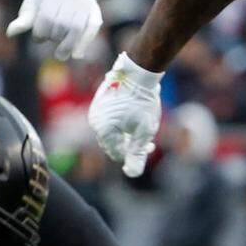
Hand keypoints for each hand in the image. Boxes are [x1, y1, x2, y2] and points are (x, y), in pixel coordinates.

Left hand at [6, 0, 102, 59]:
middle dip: (53, 36)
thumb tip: (10, 33)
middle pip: (62, 25)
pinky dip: (84, 43)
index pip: (46, 18)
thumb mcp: (33, 4)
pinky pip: (92, 29)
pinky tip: (77, 55)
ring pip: (77, 29)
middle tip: (50, 39)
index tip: (38, 37)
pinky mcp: (95, 12)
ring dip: (67, 45)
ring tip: (61, 55)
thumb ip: (24, 19)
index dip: (40, 32)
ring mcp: (85, 4)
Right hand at [88, 53, 162, 177]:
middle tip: (147, 139)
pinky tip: (132, 114)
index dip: (135, 153)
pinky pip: (107, 118)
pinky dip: (119, 121)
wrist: (138, 71)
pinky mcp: (99, 101)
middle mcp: (95, 121)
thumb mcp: (144, 131)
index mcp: (104, 130)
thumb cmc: (142, 101)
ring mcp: (95, 110)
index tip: (150, 145)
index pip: (117, 153)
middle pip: (112, 143)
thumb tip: (131, 173)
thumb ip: (137, 154)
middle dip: (129, 143)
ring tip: (140, 125)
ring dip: (124, 132)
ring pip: (109, 131)